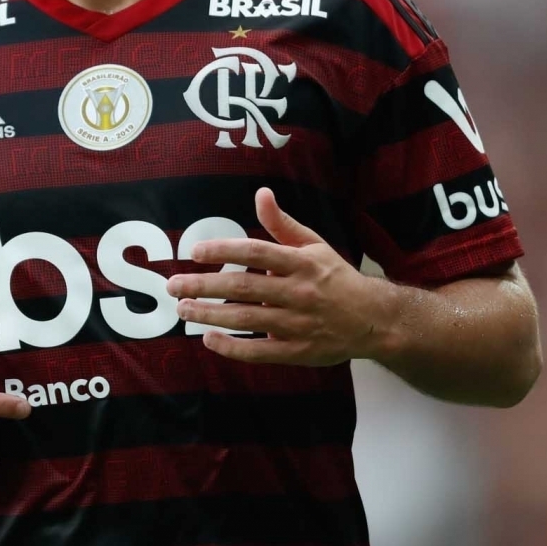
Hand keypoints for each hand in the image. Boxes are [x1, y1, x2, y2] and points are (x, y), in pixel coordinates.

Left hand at [166, 187, 387, 366]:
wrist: (372, 319)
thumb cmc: (336, 278)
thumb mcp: (314, 245)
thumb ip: (283, 224)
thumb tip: (261, 194)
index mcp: (303, 263)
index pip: (257, 252)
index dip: (225, 250)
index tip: (195, 251)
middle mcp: (299, 292)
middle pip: (244, 287)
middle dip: (204, 285)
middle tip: (173, 285)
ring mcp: (298, 324)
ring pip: (246, 319)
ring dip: (210, 315)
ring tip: (183, 309)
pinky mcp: (297, 351)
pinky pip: (258, 351)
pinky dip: (231, 347)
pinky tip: (208, 339)